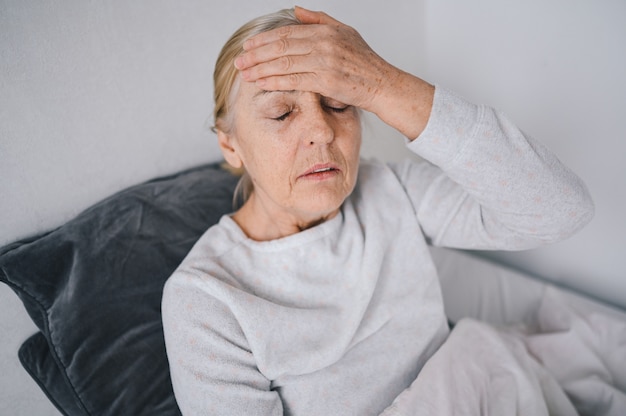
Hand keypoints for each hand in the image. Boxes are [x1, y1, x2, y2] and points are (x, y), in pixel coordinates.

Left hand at [234, 7, 393, 112]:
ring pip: (284, 64)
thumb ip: (319, 20)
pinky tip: (261, 83)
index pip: (286, 32)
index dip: (263, 40)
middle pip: (281, 47)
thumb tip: (296, 10)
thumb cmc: (365, 61)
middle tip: (239, 62)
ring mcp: (325, 63)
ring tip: (245, 74)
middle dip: (256, 55)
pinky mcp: (326, 82)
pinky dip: (274, 82)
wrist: (382, 84)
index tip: (248, 46)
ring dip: (260, 69)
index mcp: (325, 31)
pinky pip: (294, 81)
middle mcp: (324, 44)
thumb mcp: (345, 32)